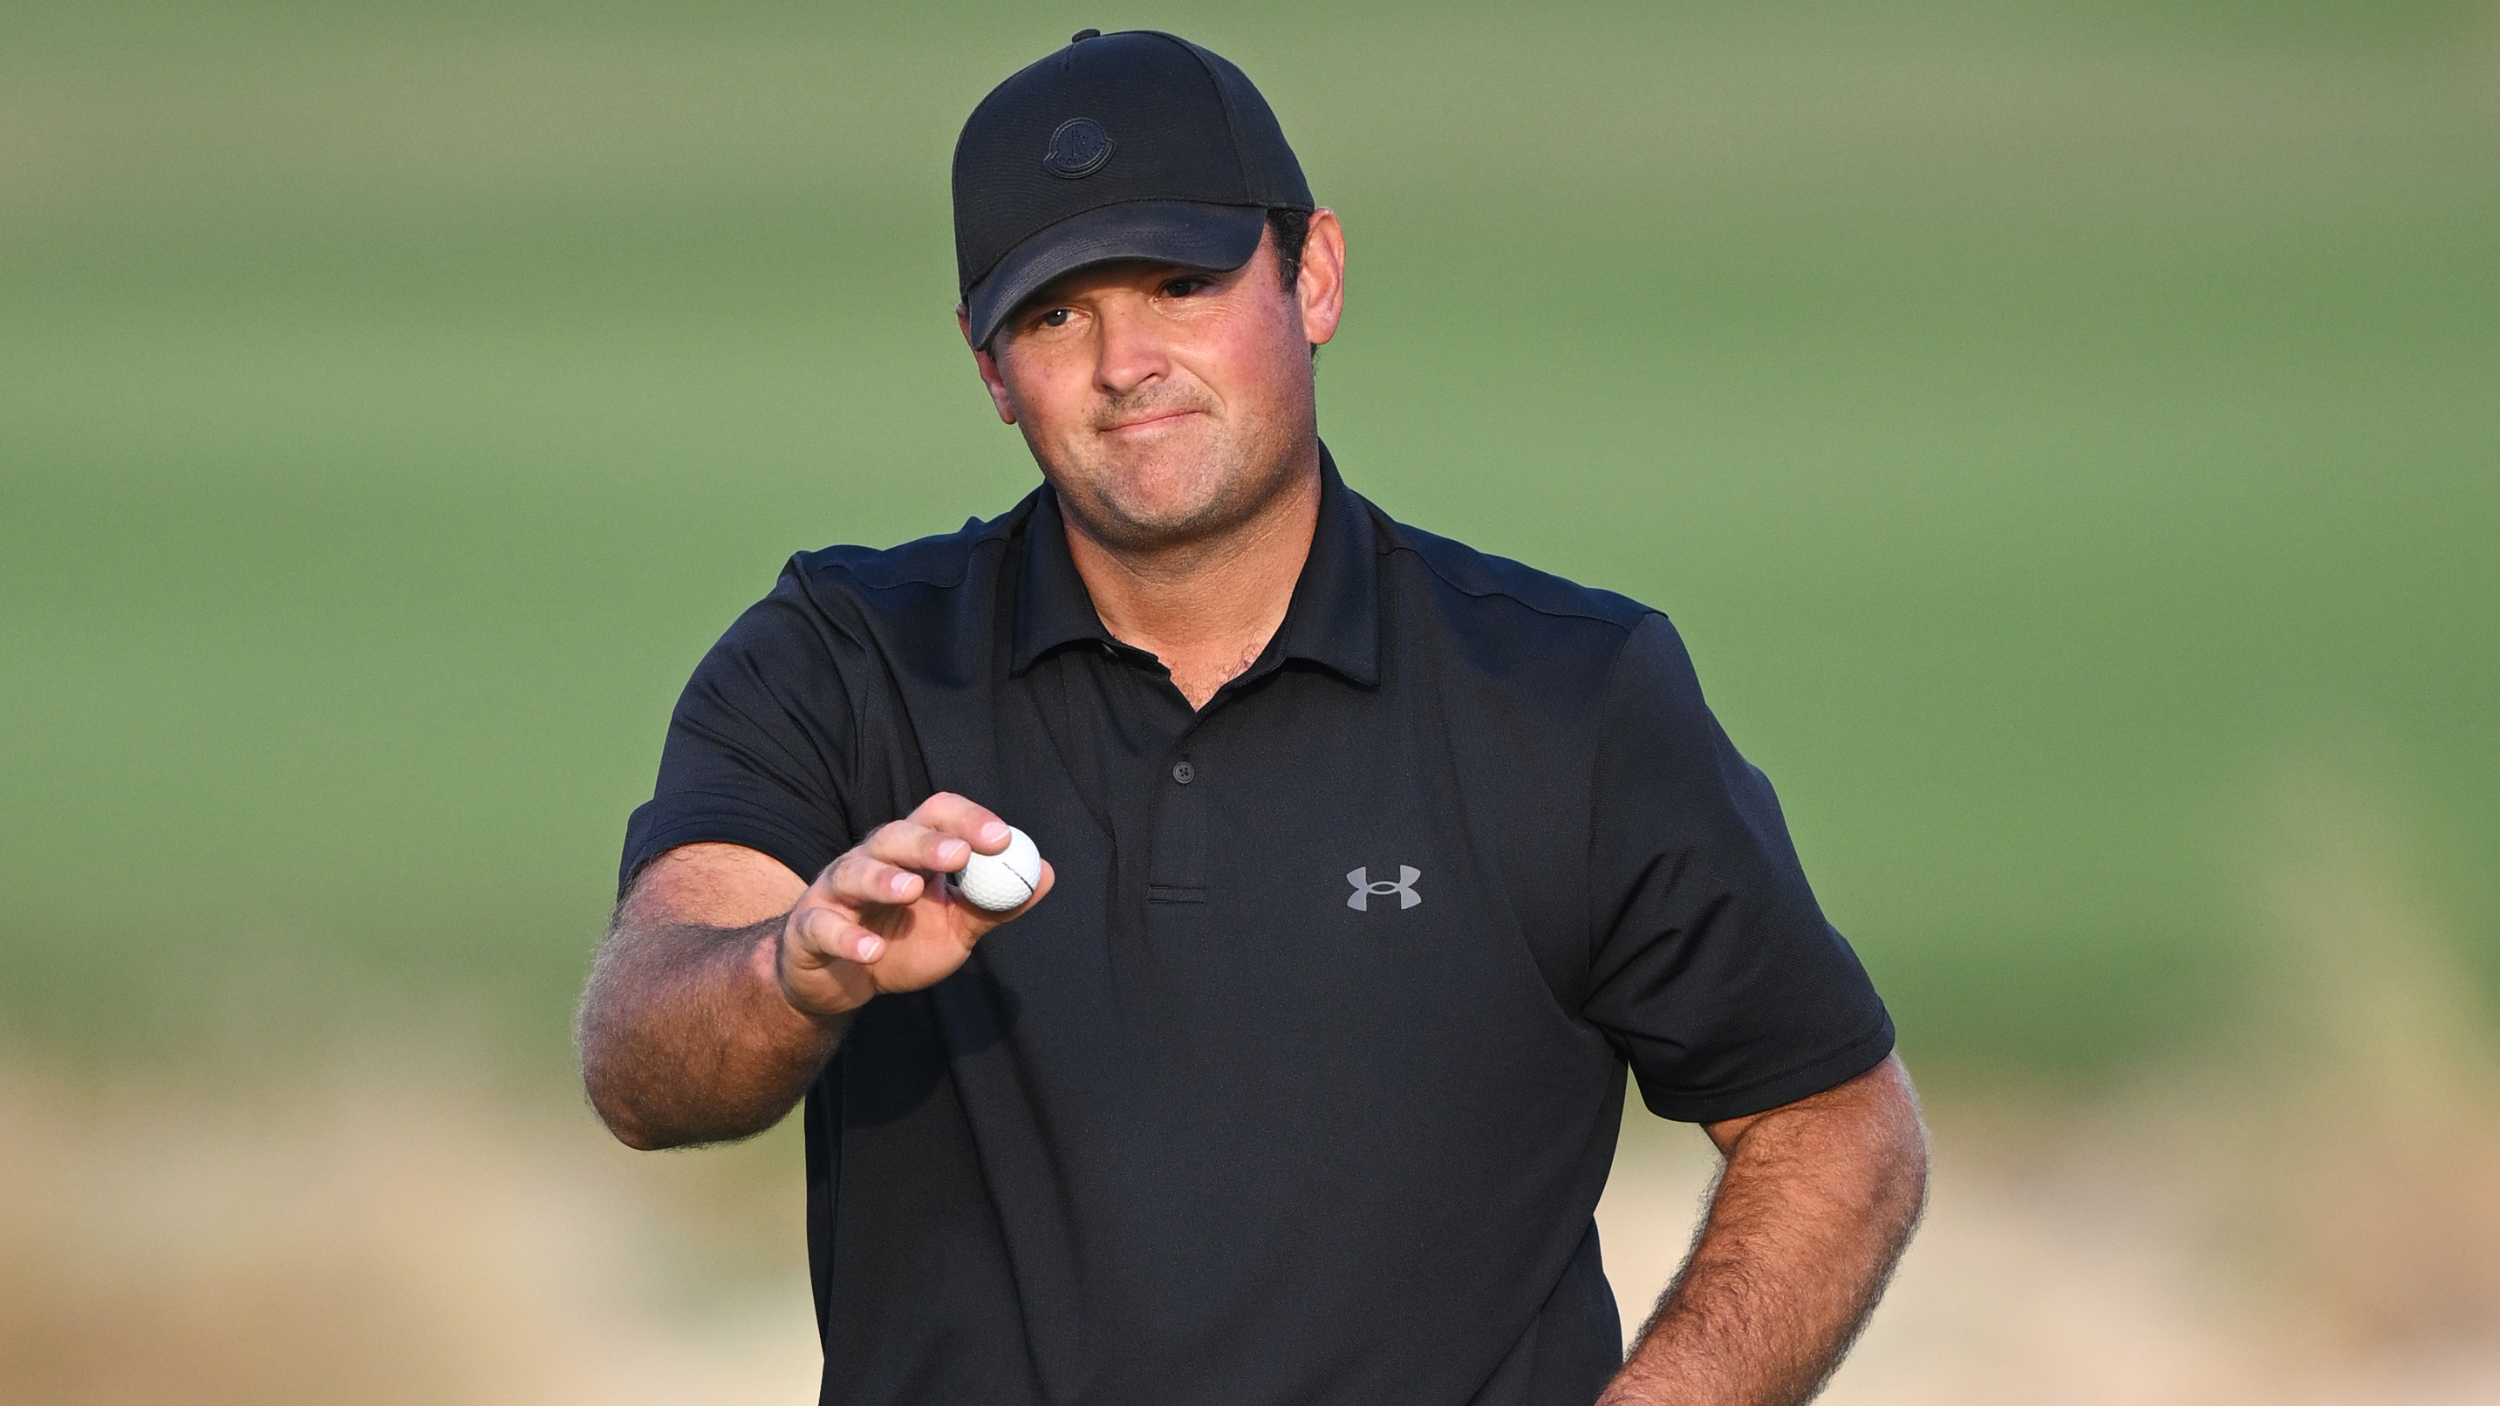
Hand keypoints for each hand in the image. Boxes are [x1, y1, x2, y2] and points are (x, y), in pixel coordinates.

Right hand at [776, 792, 1053, 1018]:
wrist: (838, 982)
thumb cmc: (900, 943)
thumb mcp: (954, 928)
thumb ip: (994, 904)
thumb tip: (1044, 874)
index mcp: (908, 853)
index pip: (935, 816)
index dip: (967, 819)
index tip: (1001, 838)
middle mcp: (869, 861)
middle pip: (894, 837)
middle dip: (927, 843)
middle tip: (959, 855)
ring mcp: (834, 893)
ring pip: (854, 873)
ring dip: (883, 879)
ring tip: (911, 891)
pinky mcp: (809, 929)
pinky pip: (824, 928)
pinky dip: (846, 938)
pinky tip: (870, 951)